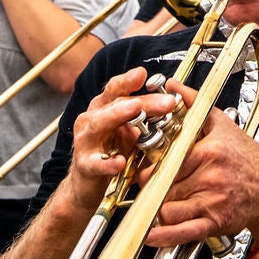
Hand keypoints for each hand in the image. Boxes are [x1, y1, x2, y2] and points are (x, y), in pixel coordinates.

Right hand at [62, 67, 180, 211]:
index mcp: (104, 108)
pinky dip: (107, 163)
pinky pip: (95, 163)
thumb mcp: (130, 131)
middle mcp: (92, 119)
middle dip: (142, 101)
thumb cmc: (111, 152)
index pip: (116, 89)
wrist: (87, 184)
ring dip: (118, 116)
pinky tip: (119, 162)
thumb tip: (173, 102)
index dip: (128, 80)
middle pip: (116, 103)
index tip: (144, 73)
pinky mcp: (85, 165)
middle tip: (167, 102)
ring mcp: (86, 141)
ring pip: (99, 124)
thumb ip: (146, 116)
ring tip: (136, 111)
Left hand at [147, 82, 258, 248]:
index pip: (166, 159)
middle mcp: (209, 177)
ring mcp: (211, 201)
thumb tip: (173, 86)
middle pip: (163, 184)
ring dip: (157, 207)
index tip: (147, 165)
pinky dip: (163, 236)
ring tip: (154, 202)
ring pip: (168, 207)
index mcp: (208, 151)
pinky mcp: (213, 222)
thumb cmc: (248, 159)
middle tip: (149, 185)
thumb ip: (194, 104)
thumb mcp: (223, 125)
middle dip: (152, 186)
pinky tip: (150, 235)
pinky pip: (182, 231)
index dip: (152, 164)